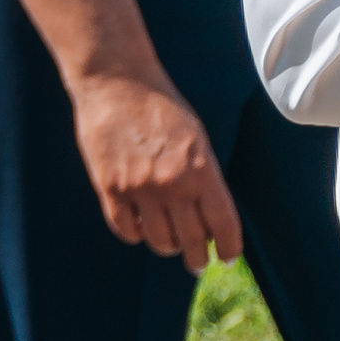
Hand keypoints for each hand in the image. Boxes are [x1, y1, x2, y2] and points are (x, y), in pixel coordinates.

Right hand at [68, 69, 241, 272]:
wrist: (115, 79)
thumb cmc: (159, 105)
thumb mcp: (196, 137)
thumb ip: (204, 177)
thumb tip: (210, 218)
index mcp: (201, 169)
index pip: (224, 225)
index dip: (230, 248)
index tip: (227, 258)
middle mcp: (172, 183)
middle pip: (193, 241)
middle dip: (198, 257)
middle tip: (197, 261)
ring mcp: (139, 187)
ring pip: (160, 241)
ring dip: (168, 246)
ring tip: (169, 241)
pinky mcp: (109, 186)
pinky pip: (126, 230)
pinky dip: (136, 234)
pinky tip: (140, 226)